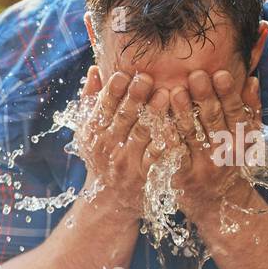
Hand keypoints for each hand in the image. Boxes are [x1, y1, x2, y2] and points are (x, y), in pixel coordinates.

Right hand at [75, 67, 169, 218]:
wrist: (110, 198)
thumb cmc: (101, 155)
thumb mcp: (89, 131)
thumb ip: (91, 100)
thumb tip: (95, 69)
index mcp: (93, 132)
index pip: (102, 107)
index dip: (112, 91)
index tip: (123, 74)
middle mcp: (108, 146)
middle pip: (122, 118)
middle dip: (134, 97)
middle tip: (147, 77)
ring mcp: (127, 161)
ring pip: (142, 134)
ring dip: (154, 114)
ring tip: (166, 94)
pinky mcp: (145, 173)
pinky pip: (158, 154)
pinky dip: (168, 140)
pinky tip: (178, 124)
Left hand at [169, 69, 261, 217]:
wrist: (217, 203)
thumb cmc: (231, 162)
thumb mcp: (247, 138)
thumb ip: (250, 109)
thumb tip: (251, 79)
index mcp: (240, 141)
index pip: (235, 113)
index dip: (228, 94)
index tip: (220, 73)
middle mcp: (223, 154)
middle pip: (212, 121)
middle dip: (204, 97)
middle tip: (195, 75)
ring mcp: (201, 167)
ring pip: (191, 135)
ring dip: (183, 113)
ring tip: (174, 91)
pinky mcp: (181, 176)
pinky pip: (172, 155)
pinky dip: (165, 137)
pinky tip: (158, 122)